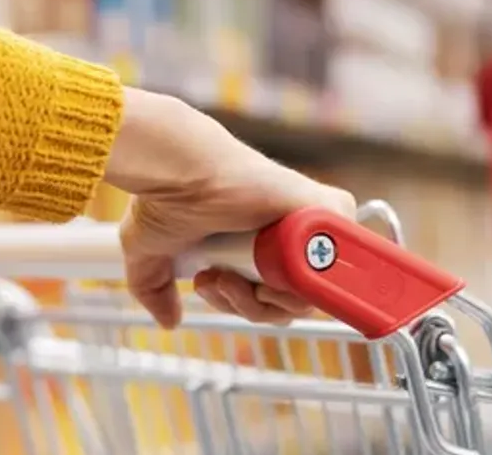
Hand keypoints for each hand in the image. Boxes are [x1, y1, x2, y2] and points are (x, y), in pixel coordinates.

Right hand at [108, 88, 356, 327]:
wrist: (178, 171)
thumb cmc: (164, 198)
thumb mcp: (151, 252)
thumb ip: (157, 288)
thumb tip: (169, 321)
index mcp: (262, 245)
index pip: (273, 298)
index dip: (241, 305)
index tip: (205, 285)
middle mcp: (290, 236)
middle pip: (291, 305)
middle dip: (246, 307)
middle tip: (212, 280)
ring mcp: (311, 225)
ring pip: (309, 297)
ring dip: (260, 301)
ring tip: (222, 274)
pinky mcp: (328, 213)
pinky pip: (340, 266)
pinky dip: (307, 280)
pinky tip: (264, 269)